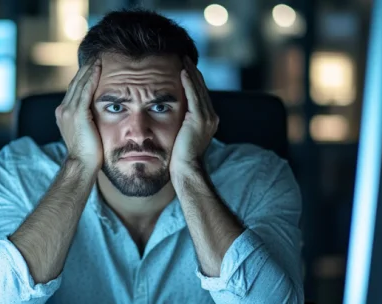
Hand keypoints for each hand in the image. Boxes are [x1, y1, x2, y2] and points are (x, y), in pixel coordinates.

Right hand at [55, 59, 102, 170]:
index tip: (93, 66)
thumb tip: (97, 111)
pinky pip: (85, 91)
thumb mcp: (85, 131)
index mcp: (63, 113)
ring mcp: (68, 111)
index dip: (83, 76)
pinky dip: (91, 78)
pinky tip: (99, 69)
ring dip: (89, 69)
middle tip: (96, 56)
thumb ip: (87, 118)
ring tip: (99, 58)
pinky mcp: (77, 114)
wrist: (82, 165)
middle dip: (86, 69)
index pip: (74, 89)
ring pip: (79, 84)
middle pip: (75, 83)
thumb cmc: (88, 152)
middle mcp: (63, 109)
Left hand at [171, 57, 218, 176]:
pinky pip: (194, 96)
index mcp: (208, 119)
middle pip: (201, 87)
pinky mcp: (200, 119)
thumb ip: (181, 122)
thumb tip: (170, 112)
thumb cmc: (178, 157)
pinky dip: (188, 82)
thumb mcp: (181, 135)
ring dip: (190, 72)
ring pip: (198, 88)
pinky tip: (182, 71)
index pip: (199, 93)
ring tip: (182, 59)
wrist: (185, 170)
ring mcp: (208, 117)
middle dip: (192, 71)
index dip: (192, 78)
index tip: (183, 65)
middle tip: (183, 56)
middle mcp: (211, 116)